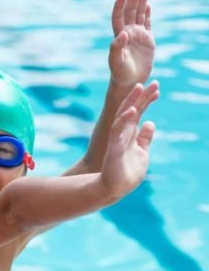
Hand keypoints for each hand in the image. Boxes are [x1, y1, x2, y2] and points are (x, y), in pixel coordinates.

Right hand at [100, 81, 157, 195]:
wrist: (115, 188)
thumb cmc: (127, 173)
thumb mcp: (141, 152)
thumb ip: (145, 138)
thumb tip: (150, 122)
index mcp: (130, 134)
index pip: (139, 112)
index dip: (147, 100)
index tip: (157, 88)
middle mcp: (123, 133)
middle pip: (132, 109)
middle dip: (141, 96)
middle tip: (151, 82)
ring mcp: (118, 139)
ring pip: (124, 115)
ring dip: (132, 101)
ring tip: (140, 87)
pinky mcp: (114, 147)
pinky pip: (118, 130)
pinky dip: (125, 120)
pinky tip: (133, 110)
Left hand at [109, 0, 154, 87]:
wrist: (129, 81)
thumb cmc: (119, 73)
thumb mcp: (116, 62)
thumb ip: (116, 48)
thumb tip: (122, 34)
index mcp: (119, 36)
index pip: (118, 17)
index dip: (119, 6)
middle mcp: (127, 32)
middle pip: (130, 11)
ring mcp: (137, 35)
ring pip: (139, 14)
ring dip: (141, 0)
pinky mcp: (147, 39)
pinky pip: (147, 23)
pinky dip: (147, 13)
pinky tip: (147, 4)